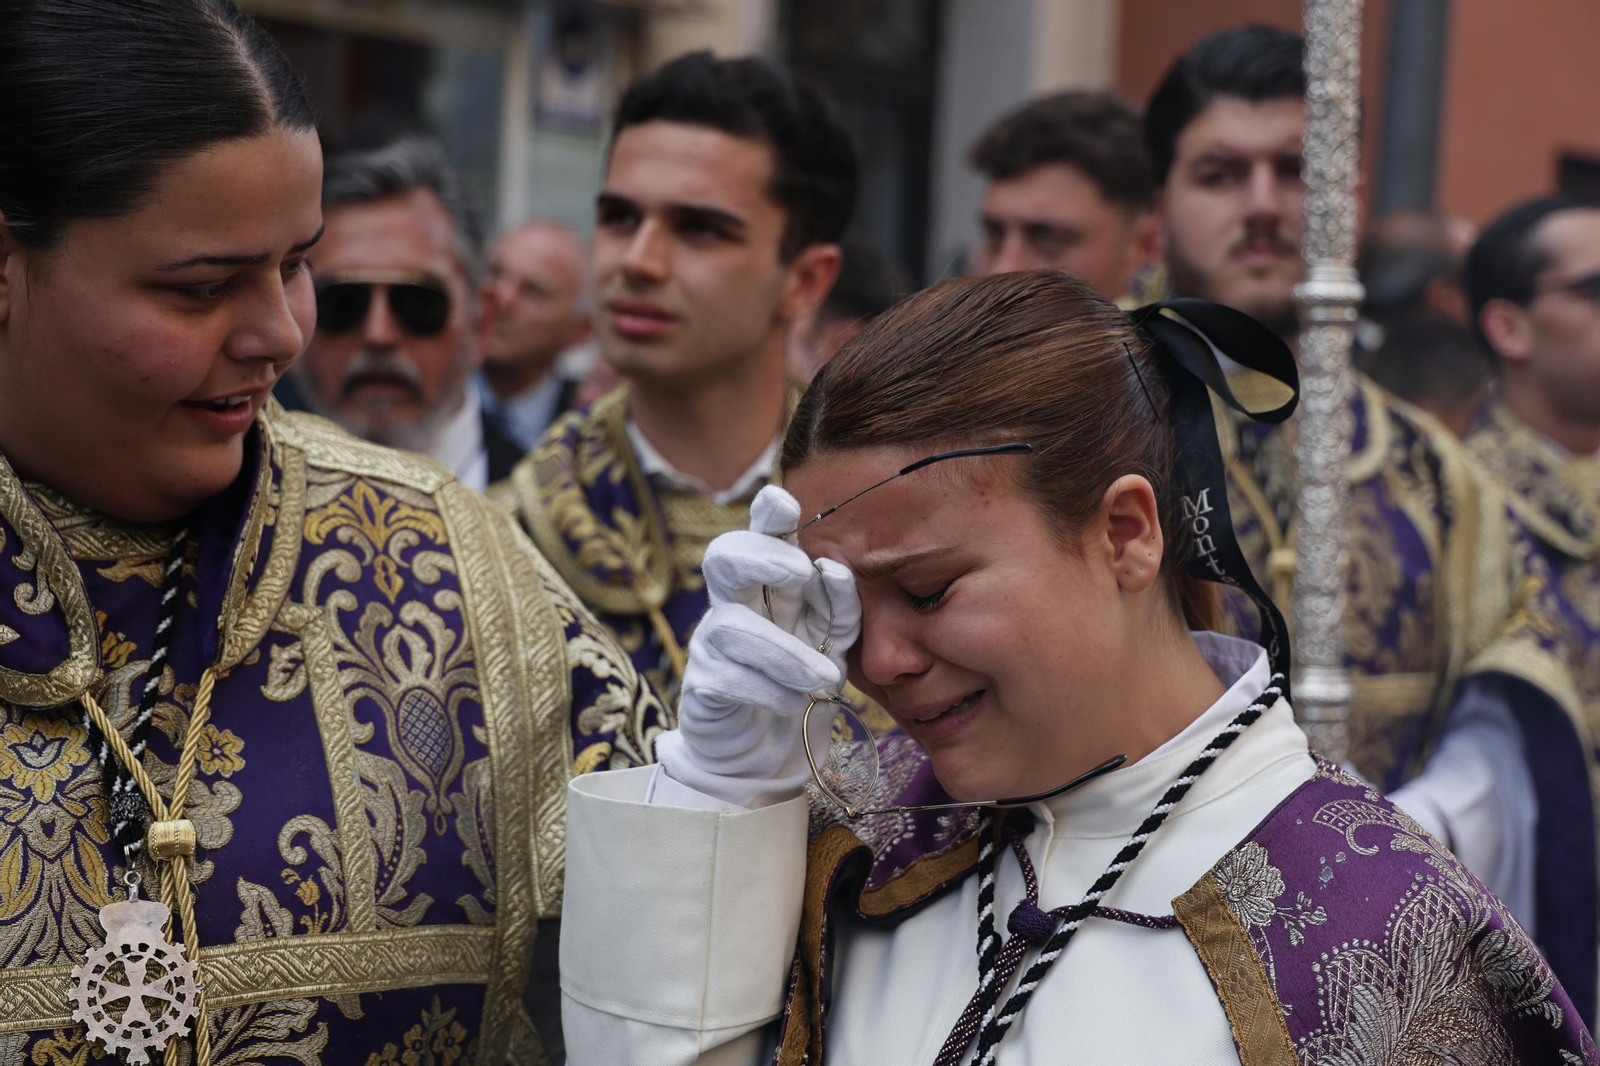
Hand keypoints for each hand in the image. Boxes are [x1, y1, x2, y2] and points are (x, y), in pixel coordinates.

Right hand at [657, 486, 861, 808]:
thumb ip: (841, 608)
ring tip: (827, 680)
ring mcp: (711, 645)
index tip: (783, 501)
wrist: (766, 754)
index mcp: (767, 587)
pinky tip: (793, 704)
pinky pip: (726, 678)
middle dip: (759, 555)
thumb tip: (833, 569)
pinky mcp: (701, 687)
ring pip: (731, 626)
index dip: (767, 518)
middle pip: (723, 558)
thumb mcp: (834, 644)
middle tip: (799, 572)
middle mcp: (734, 606)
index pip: (761, 538)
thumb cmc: (800, 684)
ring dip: (786, 652)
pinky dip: (768, 691)